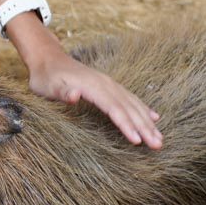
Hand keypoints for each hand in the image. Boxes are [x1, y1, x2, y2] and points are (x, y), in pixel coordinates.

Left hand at [28, 52, 162, 148]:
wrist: (48, 59)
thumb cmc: (46, 78)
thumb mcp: (47, 87)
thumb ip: (61, 92)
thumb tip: (74, 95)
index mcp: (92, 87)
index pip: (113, 108)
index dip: (126, 124)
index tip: (137, 140)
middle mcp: (105, 84)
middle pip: (128, 108)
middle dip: (144, 127)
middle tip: (157, 145)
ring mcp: (108, 84)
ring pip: (133, 104)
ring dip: (147, 121)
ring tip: (159, 137)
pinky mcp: (108, 86)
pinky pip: (130, 98)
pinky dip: (143, 109)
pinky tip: (154, 118)